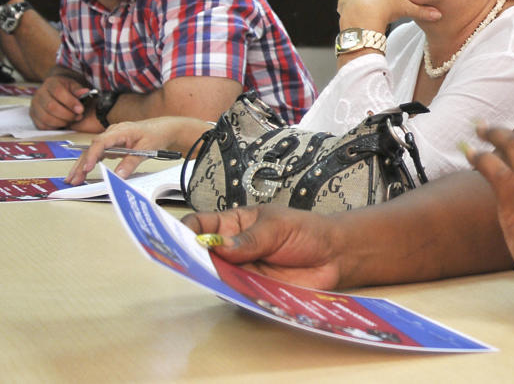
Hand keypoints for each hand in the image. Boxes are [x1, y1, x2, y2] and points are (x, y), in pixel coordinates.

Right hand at [29, 75, 92, 130]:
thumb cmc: (67, 89)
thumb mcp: (73, 86)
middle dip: (67, 114)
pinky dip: (55, 127)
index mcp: (50, 83)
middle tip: (78, 116)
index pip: (58, 92)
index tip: (81, 110)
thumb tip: (85, 91)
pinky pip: (42, 125)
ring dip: (62, 122)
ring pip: (46, 117)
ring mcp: (34, 105)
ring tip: (72, 120)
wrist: (55, 91)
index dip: (70, 102)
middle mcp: (39, 93)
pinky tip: (63, 123)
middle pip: (51, 106)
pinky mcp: (33, 115)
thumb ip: (78, 90)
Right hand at [64, 116, 195, 184]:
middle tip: (73, 179)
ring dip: (82, 165)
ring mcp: (111, 138)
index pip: (101, 142)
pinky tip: (81, 173)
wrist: (163, 129)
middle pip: (92, 147)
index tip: (87, 168)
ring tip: (73, 179)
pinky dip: (89, 162)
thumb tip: (118, 175)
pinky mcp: (111, 144)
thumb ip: (131, 162)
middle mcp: (112, 132)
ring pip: (92, 151)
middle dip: (81, 164)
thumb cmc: (156, 135)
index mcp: (121, 130)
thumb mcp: (146, 150)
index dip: (92, 155)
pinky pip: (97, 153)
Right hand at [182, 205, 347, 289]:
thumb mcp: (277, 227)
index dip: (184, 230)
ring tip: (209, 276)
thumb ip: (248, 239)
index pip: (200, 225)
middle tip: (187, 262)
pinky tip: (231, 290)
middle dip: (191, 258)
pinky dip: (230, 293)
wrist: (334, 256)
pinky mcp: (251, 290)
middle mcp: (231, 249)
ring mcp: (240, 271)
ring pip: (214, 276)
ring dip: (210, 278)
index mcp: (233, 224)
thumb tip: (216, 244)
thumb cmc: (306, 232)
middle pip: (200, 254)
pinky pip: (234, 294)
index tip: (175, 237)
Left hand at [337, 0, 440, 31]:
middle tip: (384, 11)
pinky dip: (353, 8)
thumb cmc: (385, 12)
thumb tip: (438, 15)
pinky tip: (360, 15)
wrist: (363, 20)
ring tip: (372, 15)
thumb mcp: (406, 11)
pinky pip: (349, 1)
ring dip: (366, 2)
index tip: (394, 5)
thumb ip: (422, 12)